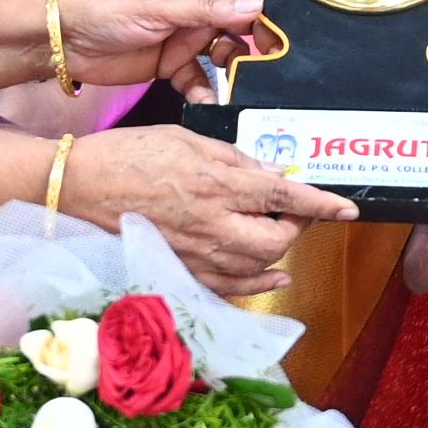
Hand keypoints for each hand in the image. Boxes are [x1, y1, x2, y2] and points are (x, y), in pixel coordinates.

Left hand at [51, 0, 273, 95]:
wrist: (61, 39)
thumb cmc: (104, 5)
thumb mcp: (156, 4)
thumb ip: (206, 7)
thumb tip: (257, 5)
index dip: (264, 17)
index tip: (281, 42)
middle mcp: (197, 7)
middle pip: (240, 28)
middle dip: (254, 50)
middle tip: (268, 72)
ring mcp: (185, 37)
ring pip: (224, 57)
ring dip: (233, 74)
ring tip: (241, 90)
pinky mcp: (171, 65)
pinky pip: (199, 79)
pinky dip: (207, 91)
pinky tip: (209, 102)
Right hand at [61, 127, 346, 297]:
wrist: (78, 186)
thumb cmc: (129, 153)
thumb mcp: (186, 139)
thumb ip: (233, 158)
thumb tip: (271, 173)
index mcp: (218, 184)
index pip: (286, 198)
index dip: (322, 204)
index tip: (349, 208)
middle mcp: (214, 225)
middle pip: (277, 239)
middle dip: (297, 226)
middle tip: (295, 210)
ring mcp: (197, 254)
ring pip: (258, 266)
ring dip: (279, 251)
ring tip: (284, 234)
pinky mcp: (181, 270)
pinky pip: (229, 288)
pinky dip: (257, 285)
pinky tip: (273, 278)